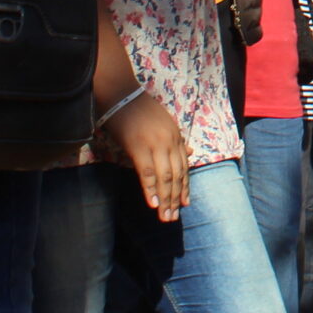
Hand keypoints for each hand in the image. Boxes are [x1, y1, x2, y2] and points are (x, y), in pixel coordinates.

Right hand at [108, 93, 190, 219]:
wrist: (122, 95)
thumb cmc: (141, 109)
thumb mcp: (165, 122)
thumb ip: (176, 139)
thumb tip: (189, 151)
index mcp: (176, 136)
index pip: (184, 167)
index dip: (185, 186)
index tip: (185, 203)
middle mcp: (170, 141)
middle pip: (177, 175)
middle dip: (176, 197)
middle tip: (174, 217)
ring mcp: (155, 145)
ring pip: (165, 177)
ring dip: (166, 198)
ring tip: (165, 216)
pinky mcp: (139, 148)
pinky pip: (147, 172)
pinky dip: (151, 188)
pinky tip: (152, 202)